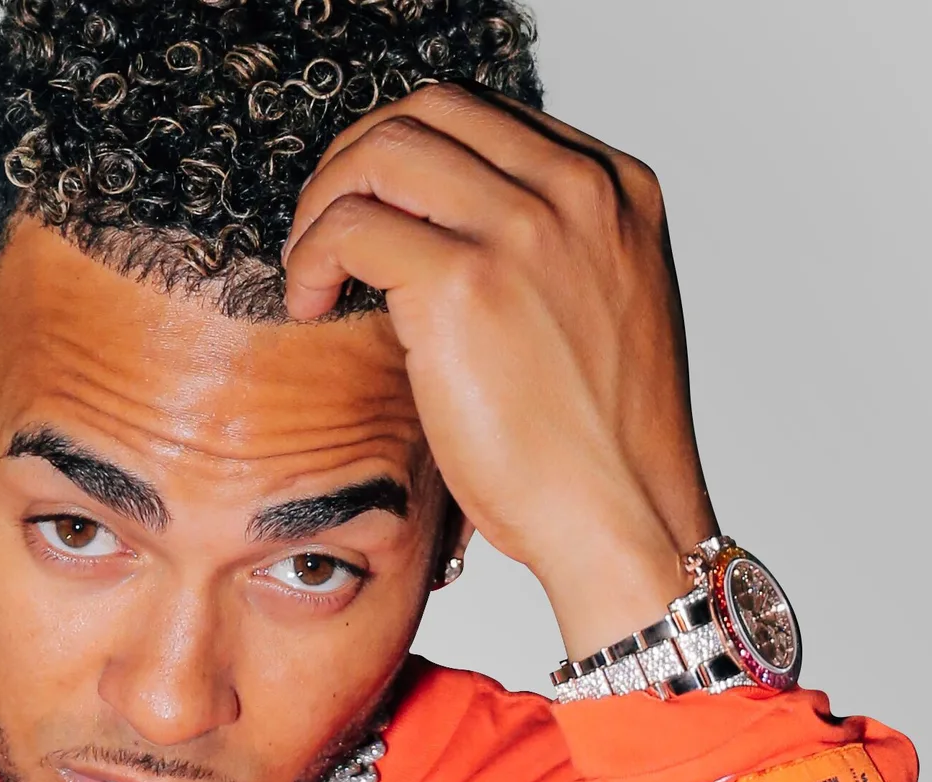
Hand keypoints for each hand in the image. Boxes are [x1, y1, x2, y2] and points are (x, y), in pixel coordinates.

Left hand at [282, 83, 717, 659]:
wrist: (621, 518)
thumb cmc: (600, 441)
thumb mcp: (599, 305)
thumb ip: (547, 245)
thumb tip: (446, 222)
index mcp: (617, 189)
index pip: (484, 117)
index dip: (409, 156)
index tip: (376, 209)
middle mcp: (578, 190)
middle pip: (429, 113)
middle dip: (358, 162)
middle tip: (326, 229)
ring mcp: (523, 228)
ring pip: (382, 154)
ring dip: (325, 204)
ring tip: (315, 272)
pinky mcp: (463, 280)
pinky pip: (350, 225)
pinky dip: (311, 257)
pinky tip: (314, 304)